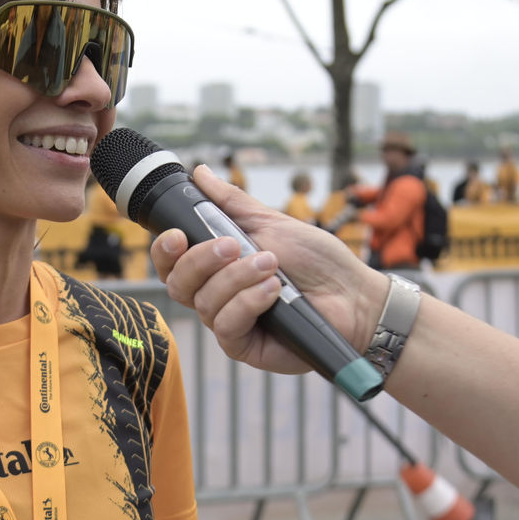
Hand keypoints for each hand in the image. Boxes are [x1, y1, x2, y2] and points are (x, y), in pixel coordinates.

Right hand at [150, 165, 388, 375]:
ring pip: (204, 303)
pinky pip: (226, 326)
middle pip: (177, 284)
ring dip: (237, 278)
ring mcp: (228, 322)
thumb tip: (200, 172)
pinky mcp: (244, 346)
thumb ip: (232, 202)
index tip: (178, 234)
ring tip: (271, 266)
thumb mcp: (272, 223)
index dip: (165, 250)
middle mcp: (216, 296)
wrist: (353, 294)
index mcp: (216, 267)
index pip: (172, 263)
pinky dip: (248, 302)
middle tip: (234, 245)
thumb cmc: (317, 261)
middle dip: (201, 260)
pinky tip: (273, 291)